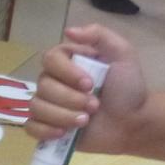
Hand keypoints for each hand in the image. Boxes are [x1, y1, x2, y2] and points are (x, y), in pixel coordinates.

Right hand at [26, 24, 148, 151]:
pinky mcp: (48, 127)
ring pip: (37, 107)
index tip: (89, 84)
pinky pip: (31, 127)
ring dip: (63, 116)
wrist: (133, 122)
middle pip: (43, 86)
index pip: (50, 59)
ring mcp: (49, 105)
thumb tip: (69, 31)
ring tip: (85, 121)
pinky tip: (63, 134)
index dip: (66, 73)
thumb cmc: (128, 88)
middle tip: (94, 106)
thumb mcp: (123, 55)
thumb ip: (100, 36)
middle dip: (70, 98)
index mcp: (68, 61)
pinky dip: (45, 130)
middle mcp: (54, 81)